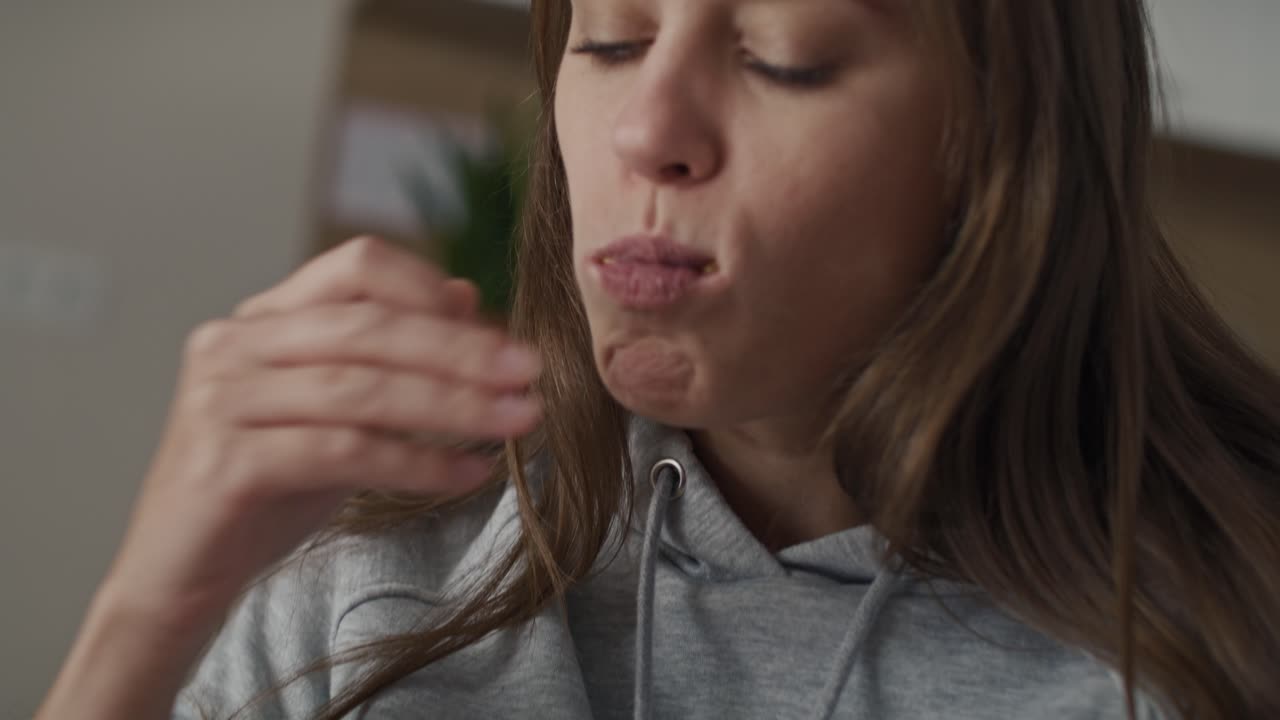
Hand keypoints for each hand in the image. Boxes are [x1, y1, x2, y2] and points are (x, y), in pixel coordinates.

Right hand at [102, 236, 541, 625]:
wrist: (181, 573)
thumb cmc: (265, 489)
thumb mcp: (338, 411)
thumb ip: (390, 355)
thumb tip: (466, 294)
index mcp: (264, 318)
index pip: (357, 267)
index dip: (432, 290)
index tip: (499, 331)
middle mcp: (234, 344)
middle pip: (368, 326)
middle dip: (462, 351)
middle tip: (530, 373)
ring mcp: (222, 400)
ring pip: (360, 388)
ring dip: (453, 405)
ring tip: (518, 422)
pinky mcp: (224, 463)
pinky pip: (341, 452)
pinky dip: (415, 462)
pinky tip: (466, 474)